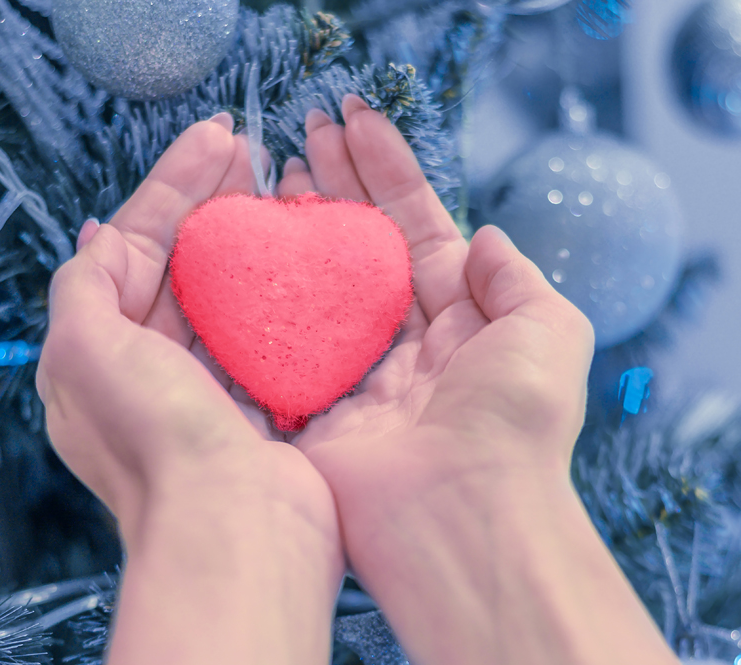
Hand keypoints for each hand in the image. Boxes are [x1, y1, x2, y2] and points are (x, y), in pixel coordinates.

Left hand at [35, 111, 339, 561]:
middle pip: (176, 264)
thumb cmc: (156, 440)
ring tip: (274, 185)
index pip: (130, 246)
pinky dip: (276, 289)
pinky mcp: (254, 407)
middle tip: (246, 149)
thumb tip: (94, 237)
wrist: (234, 531)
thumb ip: (83, 287)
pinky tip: (299, 254)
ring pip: (221, 292)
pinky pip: (262, 331)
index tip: (214, 138)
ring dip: (243, 238)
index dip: (169, 187)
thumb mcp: (86, 351)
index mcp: (96, 355)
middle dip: (207, 203)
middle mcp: (144, 372)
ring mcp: (202, 390)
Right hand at [275, 94, 593, 580]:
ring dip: (293, 225)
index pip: (414, 227)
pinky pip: (276, 339)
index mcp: (458, 322)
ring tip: (270, 171)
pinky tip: (241, 244)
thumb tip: (488, 238)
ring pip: (314, 282)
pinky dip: (258, 292)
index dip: (386, 171)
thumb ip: (519, 280)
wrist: (462, 516)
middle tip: (301, 133)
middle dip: (333, 185)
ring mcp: (350, 371)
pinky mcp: (307, 405)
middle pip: (358, 246)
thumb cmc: (514, 424)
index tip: (355, 121)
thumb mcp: (549, 332)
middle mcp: (401, 342)